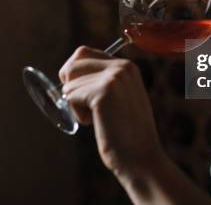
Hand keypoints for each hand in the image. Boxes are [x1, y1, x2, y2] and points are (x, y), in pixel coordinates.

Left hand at [59, 46, 163, 176]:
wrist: (141, 158)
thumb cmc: (126, 133)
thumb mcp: (121, 97)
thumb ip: (104, 81)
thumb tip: (68, 70)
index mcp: (126, 66)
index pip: (83, 53)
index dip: (73, 73)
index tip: (79, 93)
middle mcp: (121, 66)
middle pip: (73, 63)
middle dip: (69, 85)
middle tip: (82, 105)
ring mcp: (113, 78)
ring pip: (70, 82)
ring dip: (75, 103)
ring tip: (95, 118)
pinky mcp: (103, 93)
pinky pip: (70, 96)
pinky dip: (77, 113)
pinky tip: (95, 123)